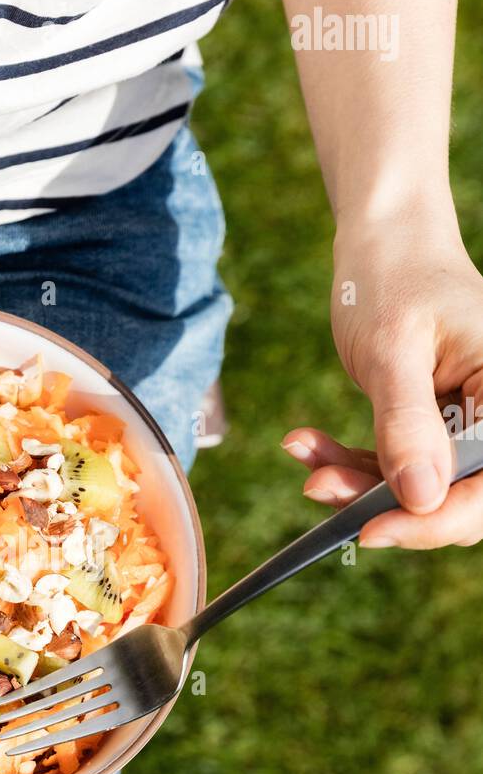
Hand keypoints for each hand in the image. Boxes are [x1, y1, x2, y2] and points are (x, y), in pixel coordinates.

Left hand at [283, 214, 482, 548]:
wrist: (384, 243)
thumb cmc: (395, 277)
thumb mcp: (393, 350)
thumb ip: (408, 424)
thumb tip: (420, 499)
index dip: (437, 521)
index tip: (372, 530)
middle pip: (458, 500)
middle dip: (385, 504)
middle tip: (320, 487)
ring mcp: (468, 427)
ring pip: (420, 491)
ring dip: (357, 486)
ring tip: (307, 460)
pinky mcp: (435, 432)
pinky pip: (397, 469)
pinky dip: (350, 464)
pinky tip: (306, 445)